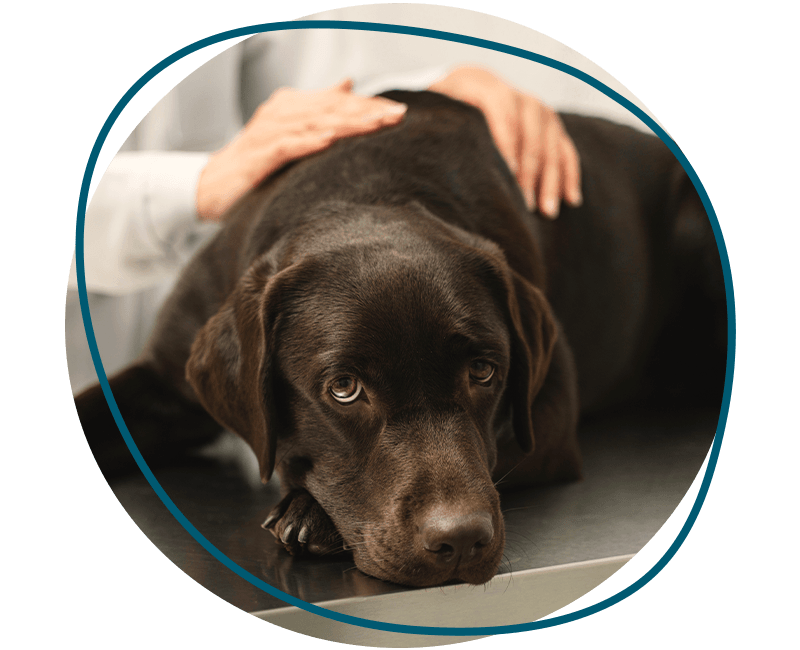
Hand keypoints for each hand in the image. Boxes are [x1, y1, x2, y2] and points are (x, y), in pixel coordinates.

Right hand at [196, 80, 407, 221]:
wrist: (213, 186)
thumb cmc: (257, 161)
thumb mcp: (290, 131)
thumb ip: (319, 109)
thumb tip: (348, 83)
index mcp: (291, 106)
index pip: (336, 101)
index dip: (368, 105)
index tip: (399, 112)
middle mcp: (280, 113)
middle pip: (329, 108)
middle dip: (365, 111)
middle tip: (397, 116)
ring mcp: (267, 133)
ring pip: (313, 123)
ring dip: (346, 123)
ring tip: (375, 125)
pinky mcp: (257, 156)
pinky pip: (285, 146)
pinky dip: (307, 142)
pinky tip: (329, 141)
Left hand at [429, 67, 581, 216]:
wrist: (464, 89)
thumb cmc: (440, 113)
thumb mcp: (430, 112)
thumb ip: (425, 124)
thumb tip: (406, 130)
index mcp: (482, 87)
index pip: (503, 115)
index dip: (508, 145)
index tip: (507, 176)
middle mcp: (516, 94)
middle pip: (531, 134)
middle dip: (529, 172)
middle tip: (524, 205)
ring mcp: (537, 108)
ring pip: (552, 144)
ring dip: (551, 179)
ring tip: (546, 212)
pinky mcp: (551, 123)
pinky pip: (566, 149)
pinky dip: (569, 174)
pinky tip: (571, 199)